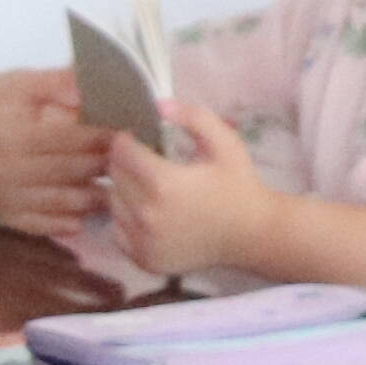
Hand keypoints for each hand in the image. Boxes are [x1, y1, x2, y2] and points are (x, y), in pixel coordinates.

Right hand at [0, 68, 113, 233]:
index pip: (68, 137)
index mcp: (11, 135)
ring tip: (122, 183)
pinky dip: (72, 220)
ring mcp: (6, 198)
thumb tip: (87, 88)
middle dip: (105, 162)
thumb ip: (55, 83)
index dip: (101, 133)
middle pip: (71, 170)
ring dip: (98, 195)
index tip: (128, 128)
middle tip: (133, 157)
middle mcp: (7, 171)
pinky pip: (46, 225)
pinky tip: (90, 210)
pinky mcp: (7, 218)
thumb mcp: (20, 84)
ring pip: (65, 201)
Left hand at [98, 104, 275, 281]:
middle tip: (142, 157)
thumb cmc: (238, 184)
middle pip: (115, 177)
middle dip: (123, 162)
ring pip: (113, 204)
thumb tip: (159, 104)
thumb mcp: (224, 142)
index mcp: (164, 183)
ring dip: (122, 189)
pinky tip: (147, 210)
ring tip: (146, 183)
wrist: (252, 234)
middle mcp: (147, 215)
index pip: (122, 152)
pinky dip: (126, 219)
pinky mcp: (145, 260)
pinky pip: (118, 232)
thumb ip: (192, 117)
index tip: (136, 135)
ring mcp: (144, 242)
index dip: (126, 139)